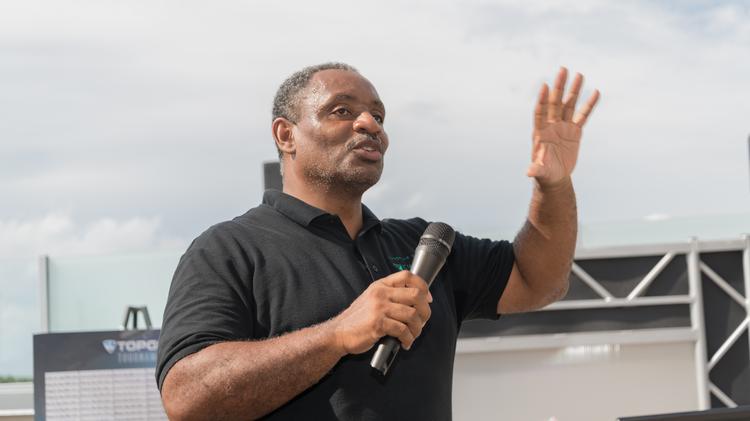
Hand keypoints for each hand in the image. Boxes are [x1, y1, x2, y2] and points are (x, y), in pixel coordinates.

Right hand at [331, 270, 432, 354]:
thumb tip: (416, 301)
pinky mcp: (378, 324)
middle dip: (425, 311)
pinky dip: (408, 339)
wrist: (338, 333)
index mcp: (380, 285)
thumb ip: (390, 296)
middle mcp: (381, 294)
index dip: (422, 286)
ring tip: (412, 336)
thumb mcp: (371, 298)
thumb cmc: (357, 319)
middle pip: (416, 295)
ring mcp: (379, 308)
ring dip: (417, 329)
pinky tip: (404, 343)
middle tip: (422, 321)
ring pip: (412, 315)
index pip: (407, 276)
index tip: (427, 299)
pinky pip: (403, 330)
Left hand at [528, 67, 599, 185]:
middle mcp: (551, 126)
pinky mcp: (574, 131)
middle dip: (559, 87)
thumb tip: (528, 172)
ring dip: (574, 90)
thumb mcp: (540, 172)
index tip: (545, 86)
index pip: (540, 112)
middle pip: (555, 103)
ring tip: (580, 74)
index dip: (543, 100)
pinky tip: (595, 92)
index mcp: (540, 133)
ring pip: (569, 105)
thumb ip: (536, 169)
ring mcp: (563, 127)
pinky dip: (589, 105)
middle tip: (563, 69)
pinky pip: (583, 115)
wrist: (555, 177)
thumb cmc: (545, 175)